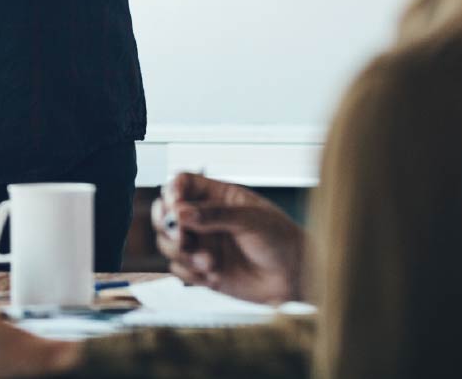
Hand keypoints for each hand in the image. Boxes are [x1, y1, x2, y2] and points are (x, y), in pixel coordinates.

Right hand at [150, 172, 304, 304]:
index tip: (176, 205)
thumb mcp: (250, 219)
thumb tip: (180, 212)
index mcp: (215, 196)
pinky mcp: (203, 270)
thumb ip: (214, 215)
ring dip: (181, 253)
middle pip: (166, 212)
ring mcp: (202, 244)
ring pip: (168, 242)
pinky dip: (189, 273)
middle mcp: (204, 219)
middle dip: (167, 224)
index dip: (172, 191)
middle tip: (181, 237)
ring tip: (208, 262)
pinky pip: (178, 270)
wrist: (295, 277)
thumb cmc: (280, 239)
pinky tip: (212, 275)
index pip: (181, 184)